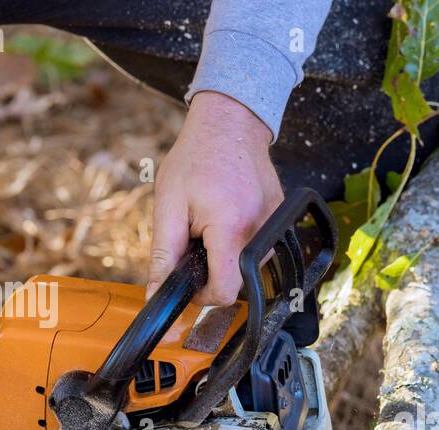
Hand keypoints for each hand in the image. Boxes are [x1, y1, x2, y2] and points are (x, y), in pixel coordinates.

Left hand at [148, 91, 282, 305]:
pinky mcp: (282, 221)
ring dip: (227, 254)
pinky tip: (229, 214)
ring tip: (212, 219)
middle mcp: (260, 232)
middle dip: (212, 269)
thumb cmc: (196, 158)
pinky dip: (240, 240)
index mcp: (231, 229)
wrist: (230, 124)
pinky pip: (259, 248)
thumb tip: (156, 294)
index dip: (202, 296)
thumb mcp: (168, 205)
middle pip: (236, 280)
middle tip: (195, 237)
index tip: (189, 283)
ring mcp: (276, 227)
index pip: (224, 291)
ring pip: (248, 266)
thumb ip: (164, 255)